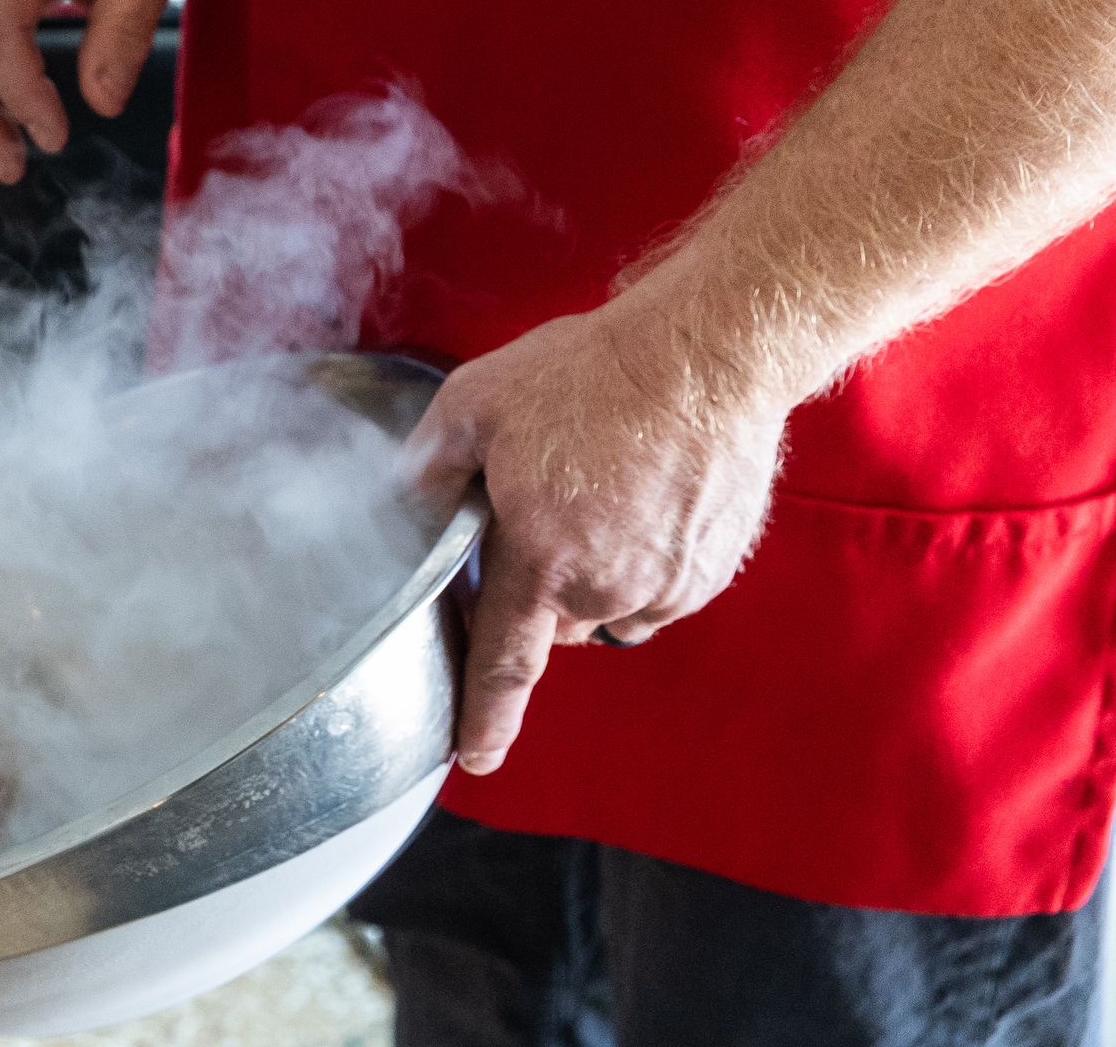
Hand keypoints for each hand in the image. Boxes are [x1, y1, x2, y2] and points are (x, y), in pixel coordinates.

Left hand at [408, 280, 793, 776]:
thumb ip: (429, 467)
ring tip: (592, 492)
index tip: (474, 758)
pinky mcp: (711, 568)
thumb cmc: (588, 377)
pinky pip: (658, 587)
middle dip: (537, 589)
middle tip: (536, 513)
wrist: (706, 358)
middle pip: (555, 624)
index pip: (505, 663)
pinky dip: (639, 557)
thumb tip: (404, 501)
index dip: (485, 718)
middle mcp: (608, 587)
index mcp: (543, 559)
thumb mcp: (474, 404)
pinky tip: (637, 493)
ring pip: (608, 608)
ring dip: (590, 573)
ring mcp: (668, 584)